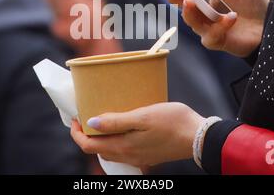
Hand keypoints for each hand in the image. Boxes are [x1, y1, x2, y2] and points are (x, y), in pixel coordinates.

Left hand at [71, 103, 203, 166]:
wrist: (198, 137)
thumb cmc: (172, 122)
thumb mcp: (142, 116)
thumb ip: (116, 121)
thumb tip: (91, 123)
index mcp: (123, 147)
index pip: (88, 146)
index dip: (76, 133)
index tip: (75, 118)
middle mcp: (128, 155)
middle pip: (96, 150)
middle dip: (86, 135)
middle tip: (85, 116)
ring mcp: (138, 157)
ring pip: (109, 151)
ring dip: (100, 139)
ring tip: (101, 119)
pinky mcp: (147, 154)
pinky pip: (122, 151)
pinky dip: (114, 141)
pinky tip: (121, 128)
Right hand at [159, 0, 268, 57]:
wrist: (269, 25)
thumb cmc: (253, 3)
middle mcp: (200, 10)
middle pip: (179, 1)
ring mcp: (206, 27)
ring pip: (191, 20)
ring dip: (189, 12)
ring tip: (188, 1)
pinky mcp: (217, 41)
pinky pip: (212, 35)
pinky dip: (220, 26)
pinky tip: (230, 18)